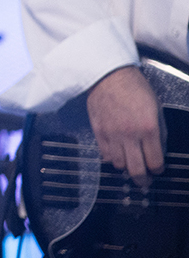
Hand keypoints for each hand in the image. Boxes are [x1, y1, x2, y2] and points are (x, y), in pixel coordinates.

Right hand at [87, 65, 163, 186]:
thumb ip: (159, 131)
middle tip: (144, 182)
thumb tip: (159, 149)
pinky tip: (116, 155)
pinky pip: (105, 155)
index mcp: (149, 128)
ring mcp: (112, 134)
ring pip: (119, 165)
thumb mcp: (156, 107)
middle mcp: (130, 135)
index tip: (157, 170)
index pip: (155, 161)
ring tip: (129, 166)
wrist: (107, 75)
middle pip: (137, 170)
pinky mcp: (98, 132)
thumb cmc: (134, 87)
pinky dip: (111, 159)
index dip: (158, 170)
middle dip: (142, 180)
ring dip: (126, 168)